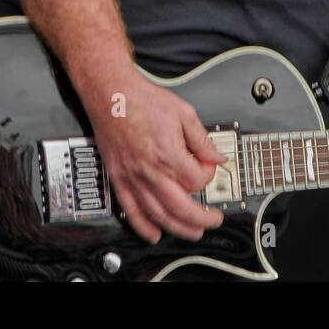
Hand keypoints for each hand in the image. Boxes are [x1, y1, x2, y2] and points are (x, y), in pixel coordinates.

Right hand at [85, 70, 229, 243]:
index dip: (209, 175)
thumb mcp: (183, 112)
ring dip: (177, 228)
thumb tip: (217, 156)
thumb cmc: (142, 100)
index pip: (197, 180)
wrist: (111, 95)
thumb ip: (202, 139)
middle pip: (180, 207)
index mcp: (168, 154)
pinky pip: (130, 211)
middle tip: (213, 220)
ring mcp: (132, 178)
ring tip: (192, 232)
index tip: (209, 166)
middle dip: (201, 219)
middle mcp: (150, 171)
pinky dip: (143, 226)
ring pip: (157, 214)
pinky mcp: (118, 179)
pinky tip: (153, 234)